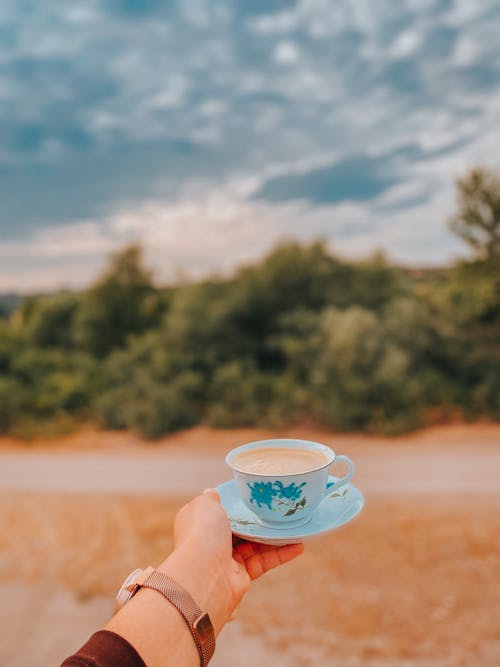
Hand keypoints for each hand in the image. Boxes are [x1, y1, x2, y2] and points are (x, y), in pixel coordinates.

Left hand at [166, 489, 302, 631]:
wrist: (205, 575)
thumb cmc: (203, 534)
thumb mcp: (205, 505)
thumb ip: (211, 498)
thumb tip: (212, 492)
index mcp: (199, 523)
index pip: (218, 511)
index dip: (234, 504)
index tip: (254, 496)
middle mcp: (212, 541)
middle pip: (240, 527)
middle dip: (258, 520)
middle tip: (279, 509)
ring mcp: (226, 559)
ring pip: (255, 544)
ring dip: (275, 537)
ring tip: (295, 526)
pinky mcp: (241, 575)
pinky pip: (263, 561)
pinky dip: (280, 554)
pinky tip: (298, 546)